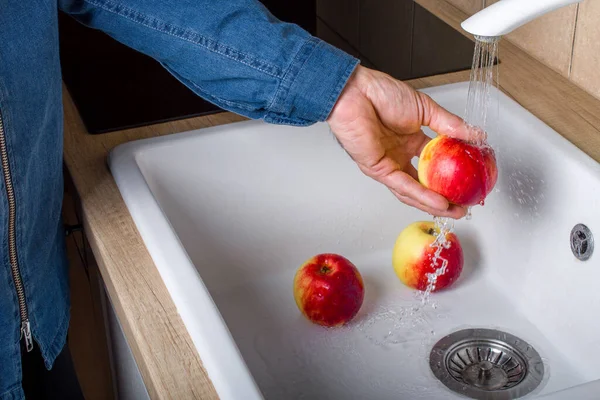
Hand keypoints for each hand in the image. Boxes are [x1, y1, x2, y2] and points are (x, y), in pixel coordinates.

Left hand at [327, 66, 479, 218]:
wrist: (357, 92)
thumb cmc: (381, 94)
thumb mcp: (426, 108)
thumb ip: (451, 125)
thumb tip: (475, 135)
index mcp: (411, 140)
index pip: (435, 164)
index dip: (452, 175)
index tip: (470, 182)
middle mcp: (400, 155)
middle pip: (424, 183)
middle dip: (445, 198)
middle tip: (464, 205)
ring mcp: (389, 163)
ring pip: (413, 191)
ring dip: (434, 204)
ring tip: (455, 211)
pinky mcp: (379, 169)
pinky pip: (403, 186)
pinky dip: (421, 195)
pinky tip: (438, 202)